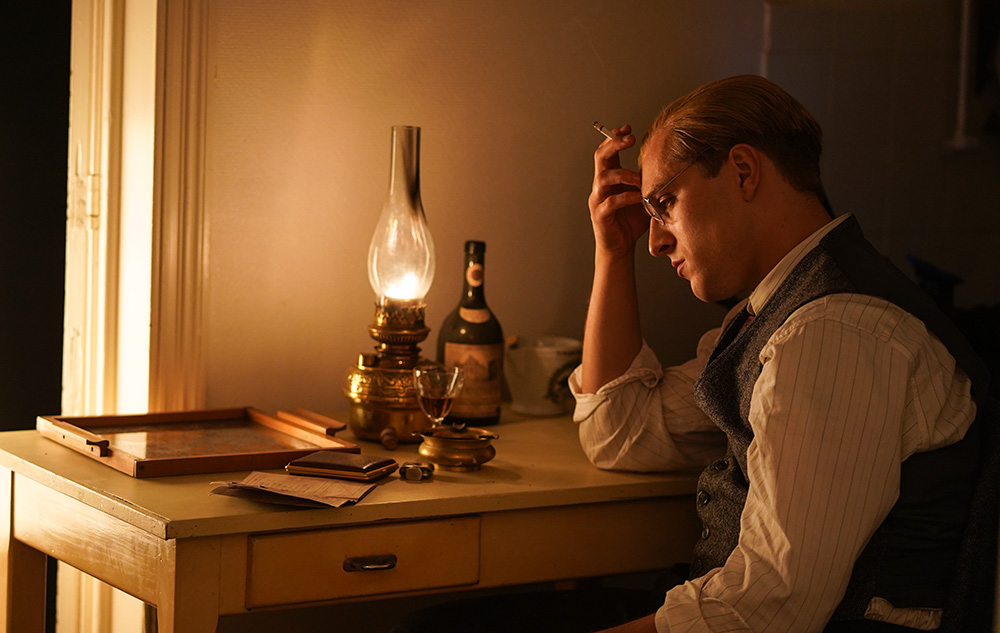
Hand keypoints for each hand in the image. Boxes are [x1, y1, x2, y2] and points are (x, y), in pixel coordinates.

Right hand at [588, 124, 645, 259]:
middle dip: (614, 144)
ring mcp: (598, 200)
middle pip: (600, 157)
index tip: (628, 129)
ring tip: (639, 179)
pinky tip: (639, 198)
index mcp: (609, 178)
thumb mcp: (642, 195)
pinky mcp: (600, 215)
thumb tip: (667, 163)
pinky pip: (611, 202)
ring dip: (623, 174)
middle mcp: (600, 186)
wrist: (620, 247)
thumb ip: (647, 180)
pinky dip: (626, 197)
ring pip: (603, 178)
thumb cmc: (631, 221)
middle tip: (630, 139)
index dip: (614, 137)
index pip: (606, 151)